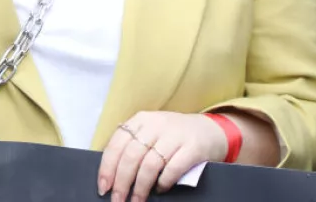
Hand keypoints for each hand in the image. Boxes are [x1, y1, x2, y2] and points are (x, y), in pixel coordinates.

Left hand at [99, 111, 228, 201]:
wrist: (211, 130)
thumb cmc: (174, 136)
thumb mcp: (151, 132)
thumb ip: (133, 145)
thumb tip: (111, 174)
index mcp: (141, 120)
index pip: (116, 144)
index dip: (107, 168)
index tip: (103, 188)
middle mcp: (156, 125)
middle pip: (131, 156)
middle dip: (121, 182)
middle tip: (118, 200)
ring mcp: (175, 135)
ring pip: (149, 164)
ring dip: (140, 187)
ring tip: (137, 200)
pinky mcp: (193, 147)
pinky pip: (173, 168)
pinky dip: (163, 182)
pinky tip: (160, 190)